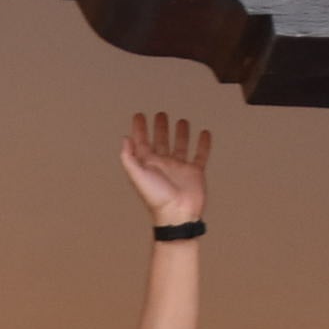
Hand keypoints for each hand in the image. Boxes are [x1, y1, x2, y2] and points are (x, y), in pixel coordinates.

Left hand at [118, 111, 211, 227]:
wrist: (178, 214)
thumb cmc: (157, 199)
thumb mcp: (138, 176)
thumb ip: (129, 158)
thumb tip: (124, 140)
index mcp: (148, 164)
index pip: (142, 142)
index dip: (139, 129)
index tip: (139, 116)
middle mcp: (163, 165)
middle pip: (160, 141)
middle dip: (159, 127)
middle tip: (160, 114)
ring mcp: (179, 168)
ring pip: (180, 145)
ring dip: (179, 133)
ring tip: (181, 121)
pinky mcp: (194, 173)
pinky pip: (200, 155)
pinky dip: (203, 144)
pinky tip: (204, 134)